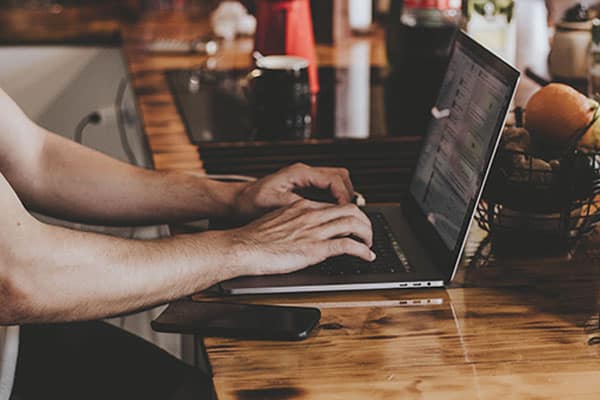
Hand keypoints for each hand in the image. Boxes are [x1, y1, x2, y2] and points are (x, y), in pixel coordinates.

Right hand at [223, 199, 374, 276]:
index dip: (349, 214)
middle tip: (367, 233)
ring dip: (367, 235)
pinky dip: (363, 251)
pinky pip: (348, 246)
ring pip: (354, 223)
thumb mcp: (276, 221)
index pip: (334, 205)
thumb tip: (300, 229)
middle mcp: (311, 215)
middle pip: (350, 209)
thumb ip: (292, 221)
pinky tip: (367, 256)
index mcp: (301, 207)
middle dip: (365, 221)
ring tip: (370, 244)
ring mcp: (314, 231)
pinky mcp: (315, 249)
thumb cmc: (253, 238)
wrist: (243, 247)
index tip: (354, 223)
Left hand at [233, 163, 353, 218]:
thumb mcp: (272, 204)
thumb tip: (316, 210)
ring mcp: (305, 180)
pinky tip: (333, 217)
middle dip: (349, 195)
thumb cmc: (250, 202)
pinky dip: (334, 202)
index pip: (334, 179)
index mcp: (299, 173)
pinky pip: (327, 191)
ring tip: (345, 217)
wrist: (237, 202)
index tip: (348, 212)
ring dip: (343, 198)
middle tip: (352, 215)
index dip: (344, 196)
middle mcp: (305, 173)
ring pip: (336, 183)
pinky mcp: (304, 189)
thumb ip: (295, 205)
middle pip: (341, 177)